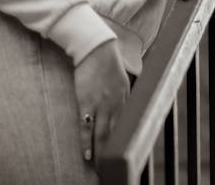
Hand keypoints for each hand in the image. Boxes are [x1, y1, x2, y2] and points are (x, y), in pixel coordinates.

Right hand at [73, 40, 129, 164]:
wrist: (94, 47)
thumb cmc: (106, 60)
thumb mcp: (121, 78)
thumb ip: (123, 94)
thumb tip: (123, 107)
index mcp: (126, 97)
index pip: (128, 126)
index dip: (125, 142)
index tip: (125, 156)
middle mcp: (116, 103)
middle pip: (116, 134)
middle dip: (114, 153)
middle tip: (113, 168)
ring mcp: (102, 103)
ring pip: (103, 135)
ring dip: (101, 153)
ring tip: (100, 168)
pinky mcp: (87, 101)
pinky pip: (87, 126)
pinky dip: (87, 142)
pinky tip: (87, 153)